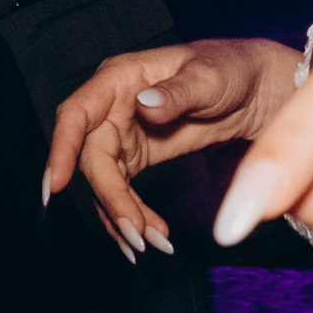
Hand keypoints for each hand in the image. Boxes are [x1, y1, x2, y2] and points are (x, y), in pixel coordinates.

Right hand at [41, 38, 300, 256]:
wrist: (256, 91)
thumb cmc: (232, 69)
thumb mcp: (211, 77)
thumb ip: (178, 91)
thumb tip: (145, 104)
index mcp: (120, 79)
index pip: (77, 114)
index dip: (62, 149)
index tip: (55, 186)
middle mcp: (113, 108)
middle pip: (92, 160)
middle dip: (110, 200)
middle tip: (136, 233)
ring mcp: (123, 135)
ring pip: (105, 183)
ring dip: (122, 216)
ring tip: (150, 243)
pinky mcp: (137, 158)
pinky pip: (123, 191)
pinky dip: (134, 216)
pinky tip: (153, 235)